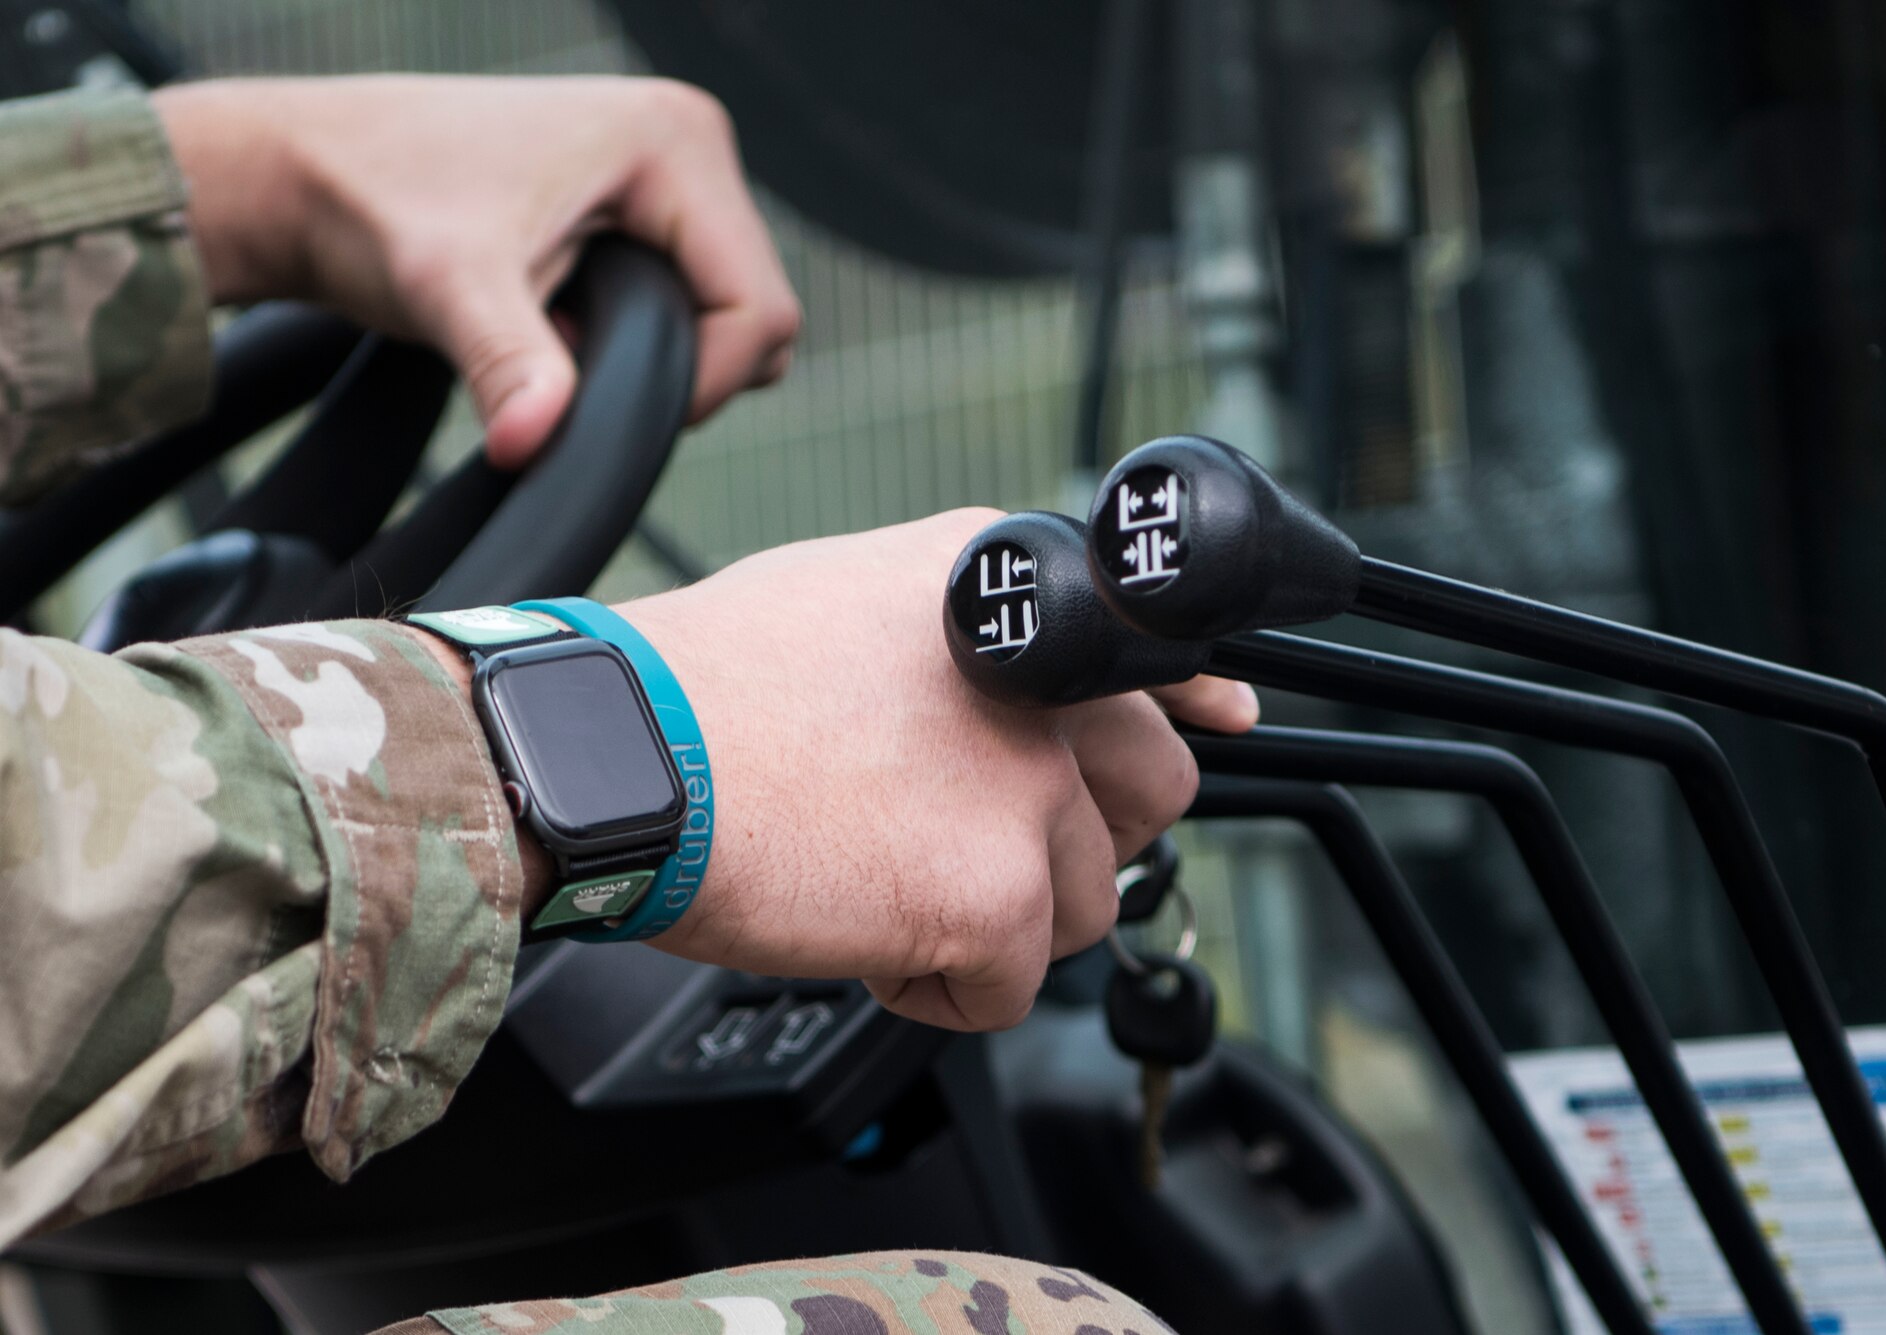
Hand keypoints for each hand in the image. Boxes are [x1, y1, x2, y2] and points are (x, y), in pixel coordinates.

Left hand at [152, 75, 799, 463]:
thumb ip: (509, 363)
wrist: (300, 173)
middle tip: (572, 367)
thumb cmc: (368, 199)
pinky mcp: (642, 204)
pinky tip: (559, 319)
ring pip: (725, 314)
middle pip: (755, 313)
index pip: (758, 305)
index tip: (609, 406)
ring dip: (654, 354)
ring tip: (556, 334)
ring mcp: (667, 174)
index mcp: (673, 141)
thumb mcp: (449, 289)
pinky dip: (634, 336)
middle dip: (679, 367)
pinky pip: (686, 301)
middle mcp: (686, 143)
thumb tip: (533, 443)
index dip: (701, 381)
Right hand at [609, 511, 1258, 1030]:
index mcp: (1000, 591)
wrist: (611, 752)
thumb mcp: (852, 601)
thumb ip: (965, 642)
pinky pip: (1010, 988)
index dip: (1186, 707)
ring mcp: (1027, 784)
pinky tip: (854, 930)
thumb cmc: (698, 690)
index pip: (1158, 654)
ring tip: (872, 880)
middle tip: (965, 848)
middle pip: (1151, 795)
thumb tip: (1036, 699)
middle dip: (1071, 841)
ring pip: (1081, 905)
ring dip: (992, 921)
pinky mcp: (995, 890)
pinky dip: (938, 988)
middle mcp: (1041, 678)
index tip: (1221, 723)